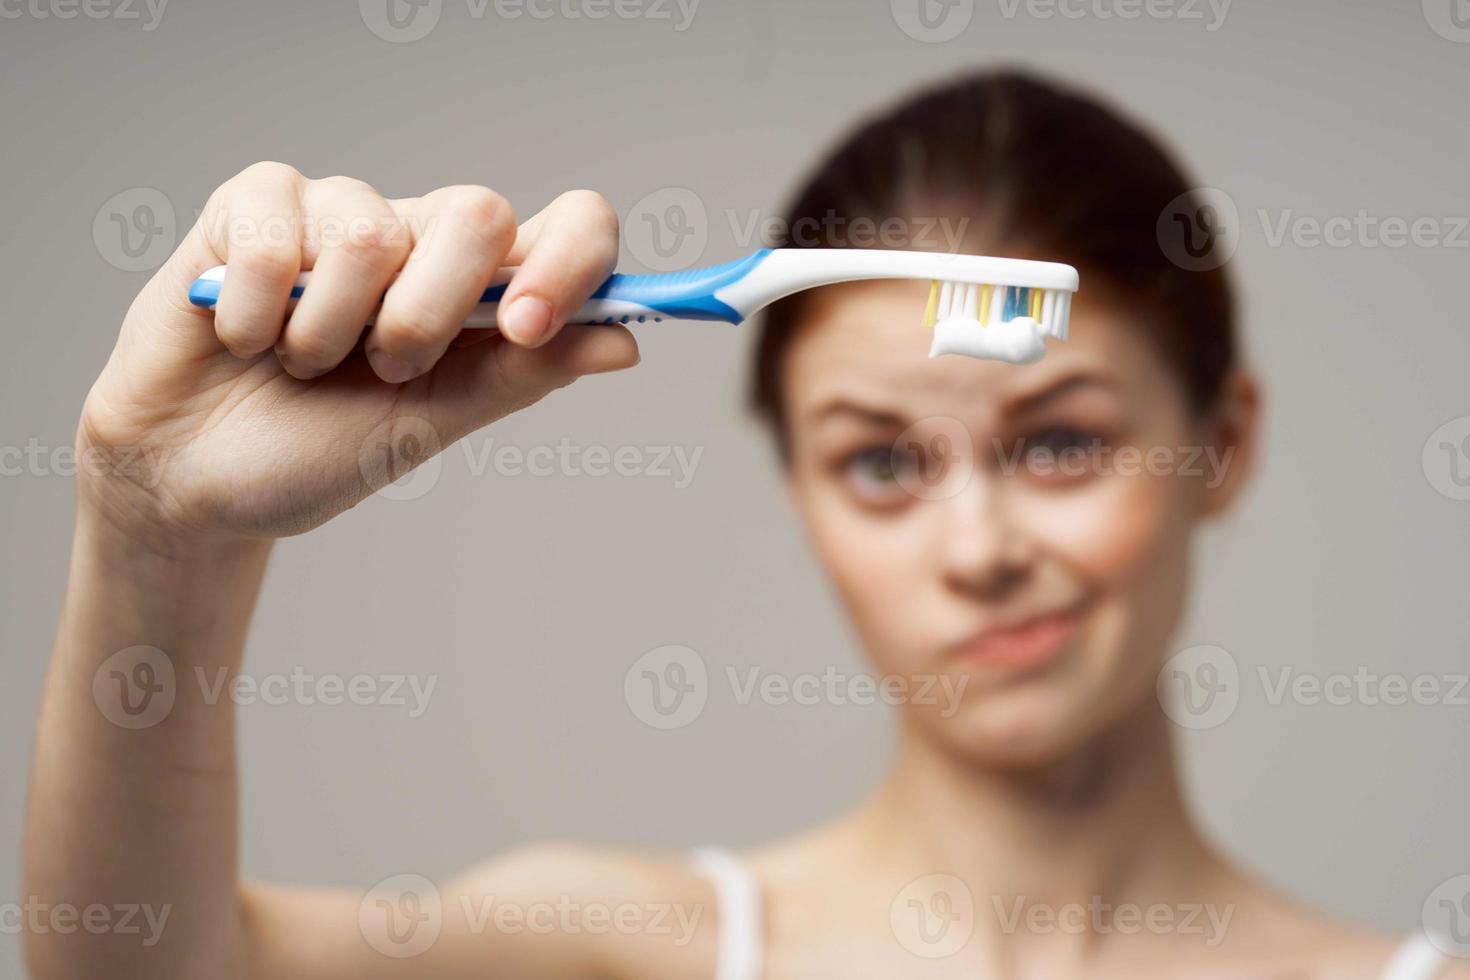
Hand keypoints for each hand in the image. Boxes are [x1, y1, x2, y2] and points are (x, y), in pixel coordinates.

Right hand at [78, 163, 637, 548]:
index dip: (572, 263)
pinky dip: (255, 308)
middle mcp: (421, 238)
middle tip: (385, 369)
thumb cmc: (317, 452)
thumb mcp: (430, 424)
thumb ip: (521, 375)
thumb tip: (624, 341)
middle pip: (479, 212)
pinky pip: (275, 227)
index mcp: (482, 290)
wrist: (195, 482)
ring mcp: (338, 213)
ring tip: (300, 363)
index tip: (527, 329)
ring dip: (329, 328)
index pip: (571, 225)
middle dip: (428, 315)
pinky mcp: (253, 205)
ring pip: (370, 230)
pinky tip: (241, 336)